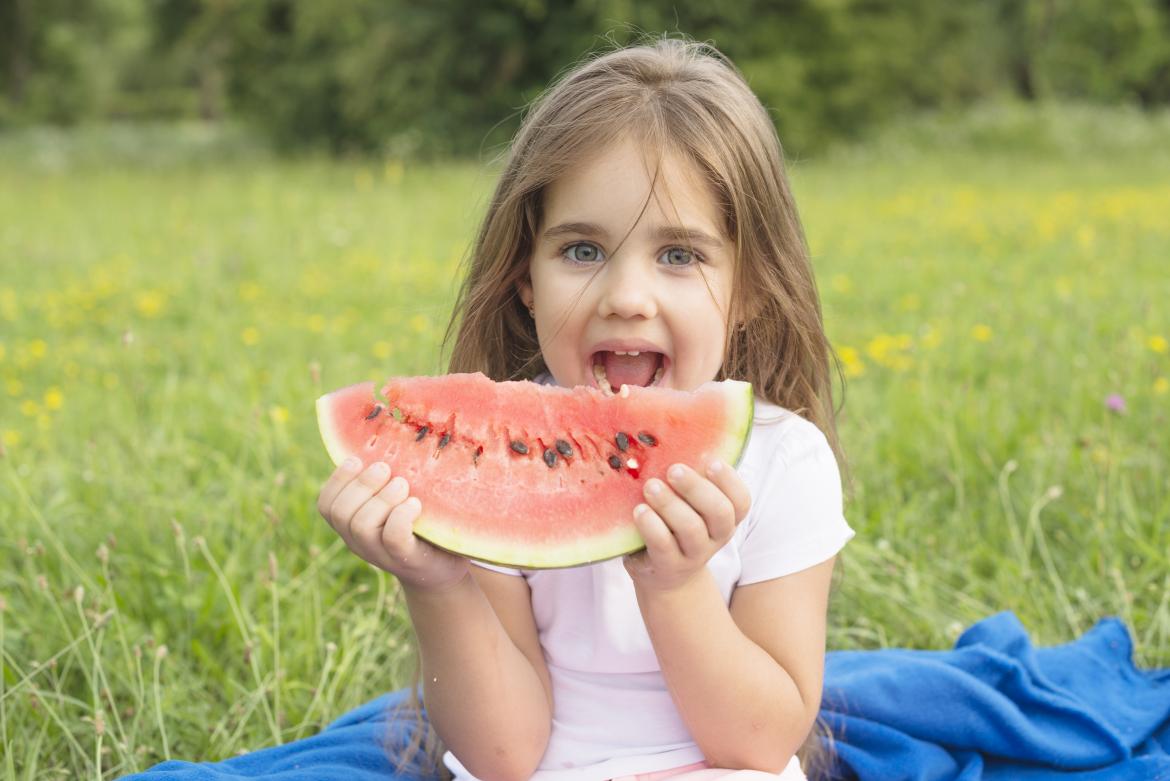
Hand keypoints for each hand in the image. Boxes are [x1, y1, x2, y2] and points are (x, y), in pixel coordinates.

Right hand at [316, 458, 468, 591]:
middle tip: (385, 469)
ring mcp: (380, 554)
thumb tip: (385, 435)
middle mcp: (359, 542)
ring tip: (403, 485)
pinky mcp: (406, 559)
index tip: (356, 460)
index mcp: (351, 526)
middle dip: (361, 484)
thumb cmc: (419, 525)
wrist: (442, 569)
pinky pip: (392, 537)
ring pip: (361, 525)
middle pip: (340, 512)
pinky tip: (415, 504)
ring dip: (381, 498)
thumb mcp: (397, 501)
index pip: (326, 504)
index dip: (337, 479)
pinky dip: (401, 515)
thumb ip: (385, 480)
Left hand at [624, 459, 750, 592]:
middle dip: (697, 488)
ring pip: (692, 529)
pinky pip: (664, 546)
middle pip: (719, 512)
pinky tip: (639, 510)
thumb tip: (675, 433)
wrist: (663, 573)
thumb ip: (689, 478)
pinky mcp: (668, 566)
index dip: (729, 480)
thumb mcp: (688, 503)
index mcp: (726, 517)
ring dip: (671, 504)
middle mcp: (716, 536)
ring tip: (651, 486)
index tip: (711, 461)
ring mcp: (694, 554)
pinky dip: (652, 526)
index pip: (741, 501)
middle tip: (674, 469)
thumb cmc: (675, 523)